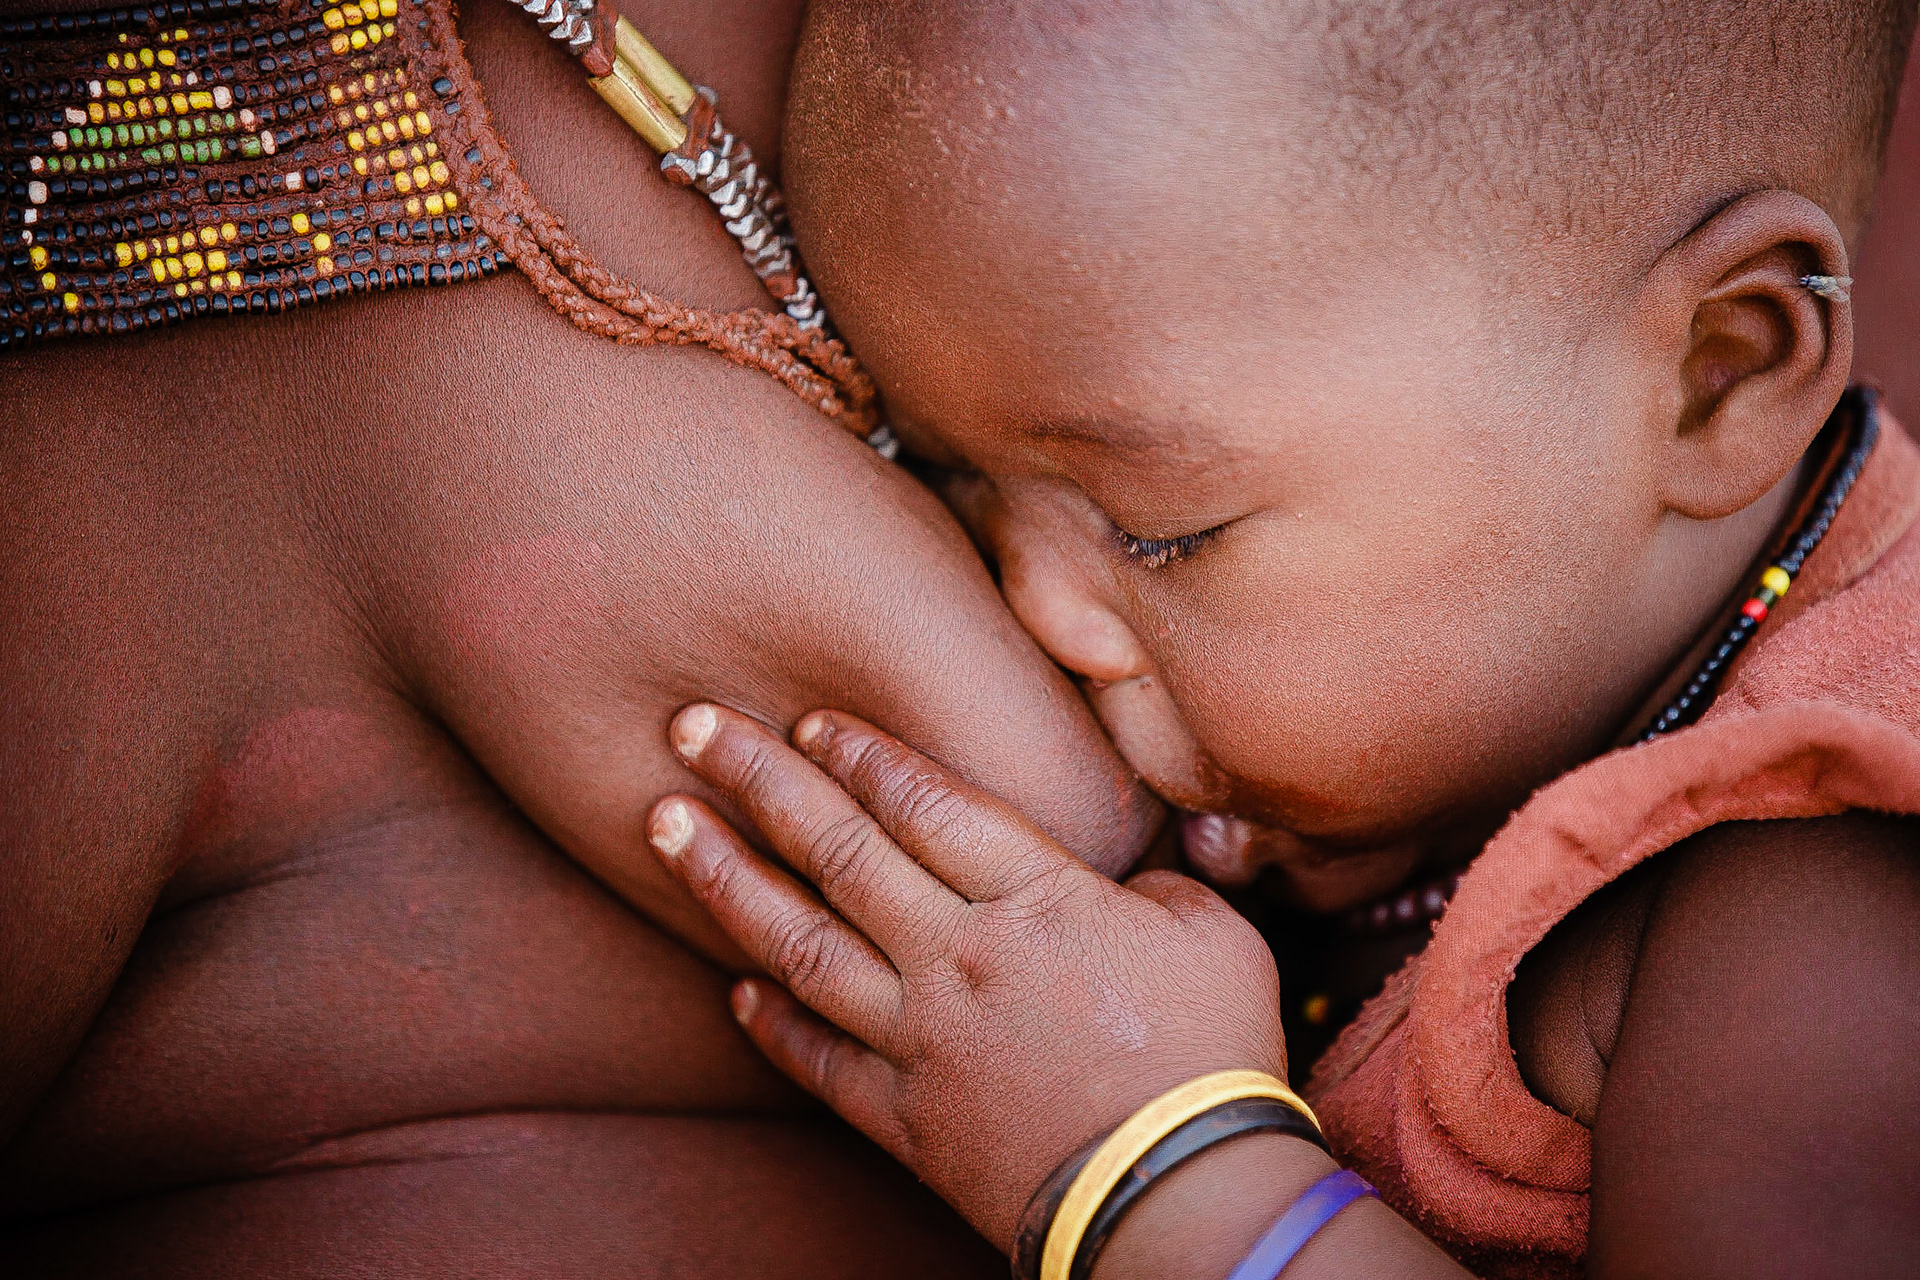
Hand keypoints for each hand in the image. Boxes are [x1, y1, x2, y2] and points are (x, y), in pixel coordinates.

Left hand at [647, 703, 1289, 1248]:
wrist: (1177, 1199)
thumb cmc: (1210, 1058)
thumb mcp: (1215, 934)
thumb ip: (1154, 882)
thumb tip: (1122, 878)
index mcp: (1034, 898)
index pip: (924, 803)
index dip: (859, 753)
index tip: (805, 720)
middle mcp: (956, 955)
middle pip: (840, 850)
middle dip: (759, 779)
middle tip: (692, 726)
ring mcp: (918, 1037)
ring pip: (800, 942)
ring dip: (725, 879)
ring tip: (664, 825)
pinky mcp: (904, 1117)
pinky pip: (816, 1060)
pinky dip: (770, 1022)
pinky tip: (731, 986)